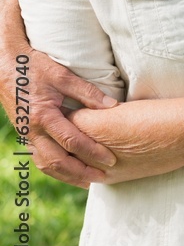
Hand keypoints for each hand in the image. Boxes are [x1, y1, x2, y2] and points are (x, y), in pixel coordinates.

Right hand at [4, 46, 117, 187]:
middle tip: (103, 177)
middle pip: (58, 162)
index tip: (110, 159)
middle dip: (82, 172)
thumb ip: (87, 91)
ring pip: (47, 164)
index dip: (92, 152)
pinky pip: (40, 158)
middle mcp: (32, 131)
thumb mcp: (62, 75)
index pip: (72, 142)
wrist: (5, 65)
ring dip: (68, 175)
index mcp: (43, 116)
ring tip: (88, 180)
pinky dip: (55, 168)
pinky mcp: (25, 134)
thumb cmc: (34, 67)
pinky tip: (68, 170)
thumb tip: (112, 105)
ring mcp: (26, 135)